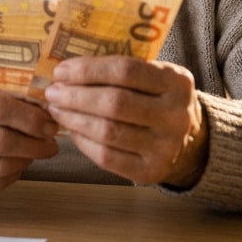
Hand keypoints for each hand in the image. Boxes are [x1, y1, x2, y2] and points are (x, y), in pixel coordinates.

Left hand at [43, 57, 207, 187]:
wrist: (188, 141)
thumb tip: (66, 70)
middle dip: (75, 96)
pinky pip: (107, 156)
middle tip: (52, 92)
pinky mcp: (151, 171)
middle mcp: (176, 115)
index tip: (61, 70)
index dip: (88, 70)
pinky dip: (83, 141)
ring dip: (73, 119)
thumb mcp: (154, 77)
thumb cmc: (157, 99)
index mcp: (177, 81)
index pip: (126, 70)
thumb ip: (120, 71)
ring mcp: (165, 146)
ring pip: (108, 131)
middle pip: (114, 103)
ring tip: (56, 110)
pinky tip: (72, 130)